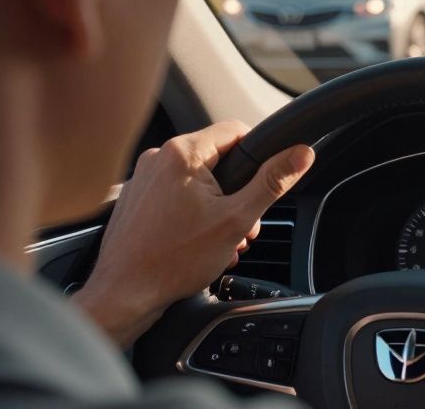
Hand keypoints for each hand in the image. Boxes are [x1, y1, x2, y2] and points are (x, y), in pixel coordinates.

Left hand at [72, 121, 313, 345]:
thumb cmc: (174, 260)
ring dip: (217, 207)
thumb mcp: (237, 219)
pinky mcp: (134, 200)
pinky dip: (192, 214)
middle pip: (217, 159)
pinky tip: (198, 242)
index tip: (266, 181)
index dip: (260, 155)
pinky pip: (174, 195)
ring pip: (197, 180)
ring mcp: (141, 179)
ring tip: (222, 240)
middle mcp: (157, 158)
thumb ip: (272, 182)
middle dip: (238, 192)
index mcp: (182, 153)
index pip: (236, 130)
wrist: (123, 295)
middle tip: (244, 224)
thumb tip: (301, 154)